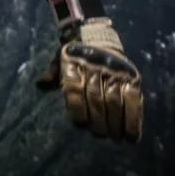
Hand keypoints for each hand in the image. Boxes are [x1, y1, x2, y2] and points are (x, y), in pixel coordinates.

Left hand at [36, 18, 142, 143]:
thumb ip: (52, 74)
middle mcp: (94, 66)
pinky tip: (132, 135)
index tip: (81, 125)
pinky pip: (133, 99)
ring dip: (115, 123)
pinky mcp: (131, 76)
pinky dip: (133, 119)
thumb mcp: (60, 59)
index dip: (76, 108)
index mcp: (73, 62)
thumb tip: (41, 83)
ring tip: (115, 137)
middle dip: (98, 121)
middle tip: (101, 135)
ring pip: (114, 101)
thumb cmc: (76, 56)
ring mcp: (115, 71)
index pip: (73, 87)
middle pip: (95, 98)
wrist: (97, 37)